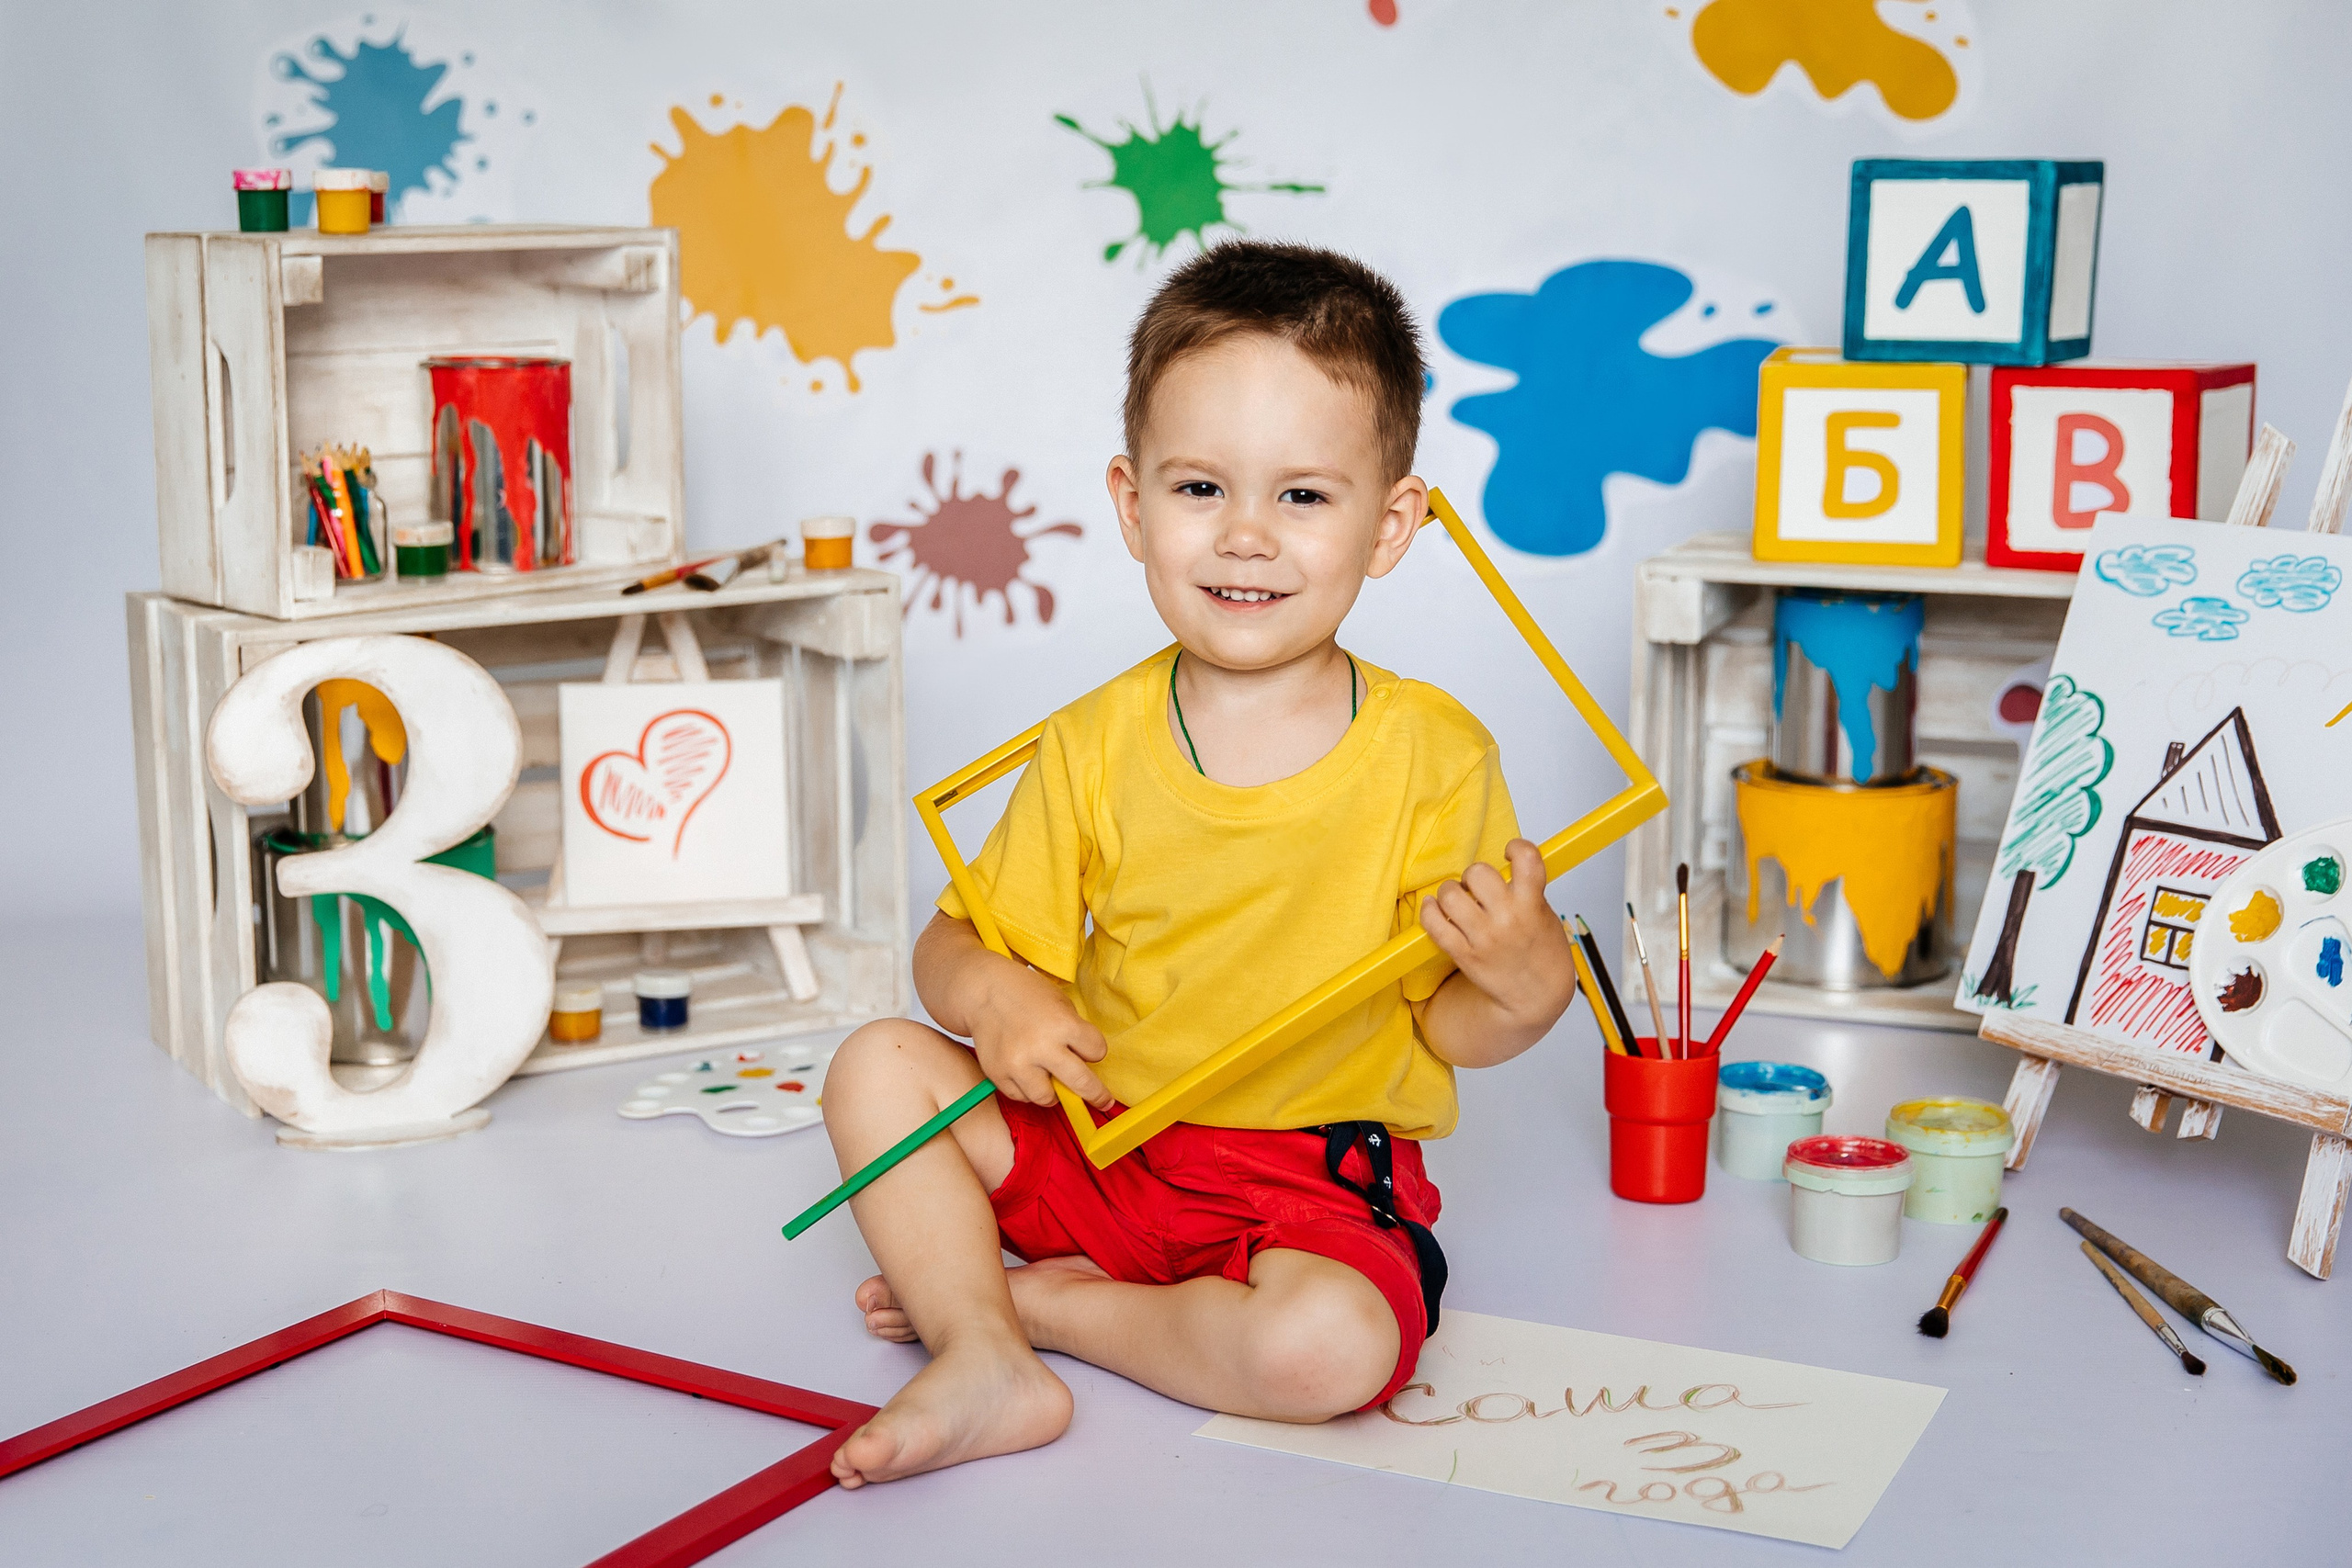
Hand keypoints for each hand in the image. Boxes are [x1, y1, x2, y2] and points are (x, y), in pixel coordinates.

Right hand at [969, 964, 1114, 1110]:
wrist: (983, 991)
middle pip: (1081, 1084)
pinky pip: (1021, 1097)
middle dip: (1096, 1095)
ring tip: (1049, 1076)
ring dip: (1053, 1092)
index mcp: (1062, 1025)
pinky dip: (1027, 1089)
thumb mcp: (1060, 1003)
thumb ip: (1075, 1032)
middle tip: (1103, 1101)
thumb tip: (1087, 1065)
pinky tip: (1026, 1072)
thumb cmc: (1026, 994)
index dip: (1095, 1051)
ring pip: (1048, 1099)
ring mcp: (1017, 1064)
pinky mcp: (997, 1075)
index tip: (1090, 1050)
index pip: (1096, 1051)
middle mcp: (1040, 1047)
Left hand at [1418, 839, 1578, 1033]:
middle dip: (1474, 875)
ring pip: (1450, 895)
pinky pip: (1434, 924)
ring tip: (1459, 902)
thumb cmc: (1541, 952)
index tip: (1510, 852)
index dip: (1516, 847)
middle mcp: (1507, 919)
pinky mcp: (1464, 954)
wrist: (1537, 995)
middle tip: (1478, 888)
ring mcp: (1484, 937)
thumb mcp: (1545, 915)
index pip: (1527, 859)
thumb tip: (1503, 866)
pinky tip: (1435, 908)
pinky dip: (1429, 911)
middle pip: (1477, 872)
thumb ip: (1526, 890)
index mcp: (1532, 904)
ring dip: (1451, 893)